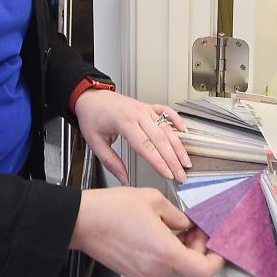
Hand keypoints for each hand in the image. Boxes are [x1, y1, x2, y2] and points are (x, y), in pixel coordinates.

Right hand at [70, 187, 224, 276]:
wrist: (82, 221)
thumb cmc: (111, 210)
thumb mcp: (154, 200)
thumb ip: (178, 215)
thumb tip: (188, 223)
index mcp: (165, 252)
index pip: (204, 269)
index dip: (217, 258)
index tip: (218, 244)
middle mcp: (155, 270)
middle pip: (191, 268)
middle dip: (200, 247)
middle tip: (198, 227)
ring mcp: (144, 275)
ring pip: (177, 269)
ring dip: (185, 250)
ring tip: (180, 227)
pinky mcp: (135, 273)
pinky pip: (161, 268)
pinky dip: (169, 254)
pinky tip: (164, 234)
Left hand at [74, 91, 191, 182]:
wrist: (91, 97)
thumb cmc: (92, 116)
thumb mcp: (95, 142)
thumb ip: (111, 162)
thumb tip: (124, 179)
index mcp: (124, 122)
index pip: (145, 146)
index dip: (158, 162)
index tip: (168, 175)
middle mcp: (138, 114)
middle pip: (160, 139)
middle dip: (173, 159)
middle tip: (181, 175)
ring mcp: (145, 109)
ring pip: (166, 128)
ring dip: (178, 146)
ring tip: (185, 162)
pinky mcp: (148, 106)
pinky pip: (167, 111)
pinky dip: (177, 120)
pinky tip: (184, 132)